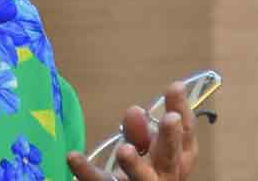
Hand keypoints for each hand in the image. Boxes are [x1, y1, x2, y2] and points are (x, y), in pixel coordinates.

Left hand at [67, 81, 197, 180]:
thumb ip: (139, 132)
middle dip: (170, 139)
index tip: (176, 86)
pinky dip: (87, 171)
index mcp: (175, 162)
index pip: (184, 137)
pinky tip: (72, 156)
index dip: (183, 113)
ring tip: (124, 149)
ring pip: (142, 178)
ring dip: (135, 164)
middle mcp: (164, 175)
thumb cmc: (140, 172)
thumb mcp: (142, 150)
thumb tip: (136, 110)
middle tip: (170, 118)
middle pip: (170, 158)